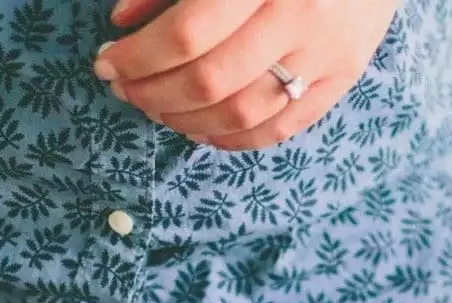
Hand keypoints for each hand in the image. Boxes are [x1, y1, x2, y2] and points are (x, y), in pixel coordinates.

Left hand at [97, 0, 398, 151]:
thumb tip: (122, 22)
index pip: (187, 35)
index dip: (138, 57)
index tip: (107, 63)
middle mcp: (298, 15)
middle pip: (210, 81)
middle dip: (154, 94)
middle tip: (126, 91)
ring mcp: (325, 52)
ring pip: (242, 113)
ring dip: (187, 122)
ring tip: (158, 109)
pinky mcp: (344, 75)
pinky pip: (282, 127)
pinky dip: (234, 139)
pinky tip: (201, 129)